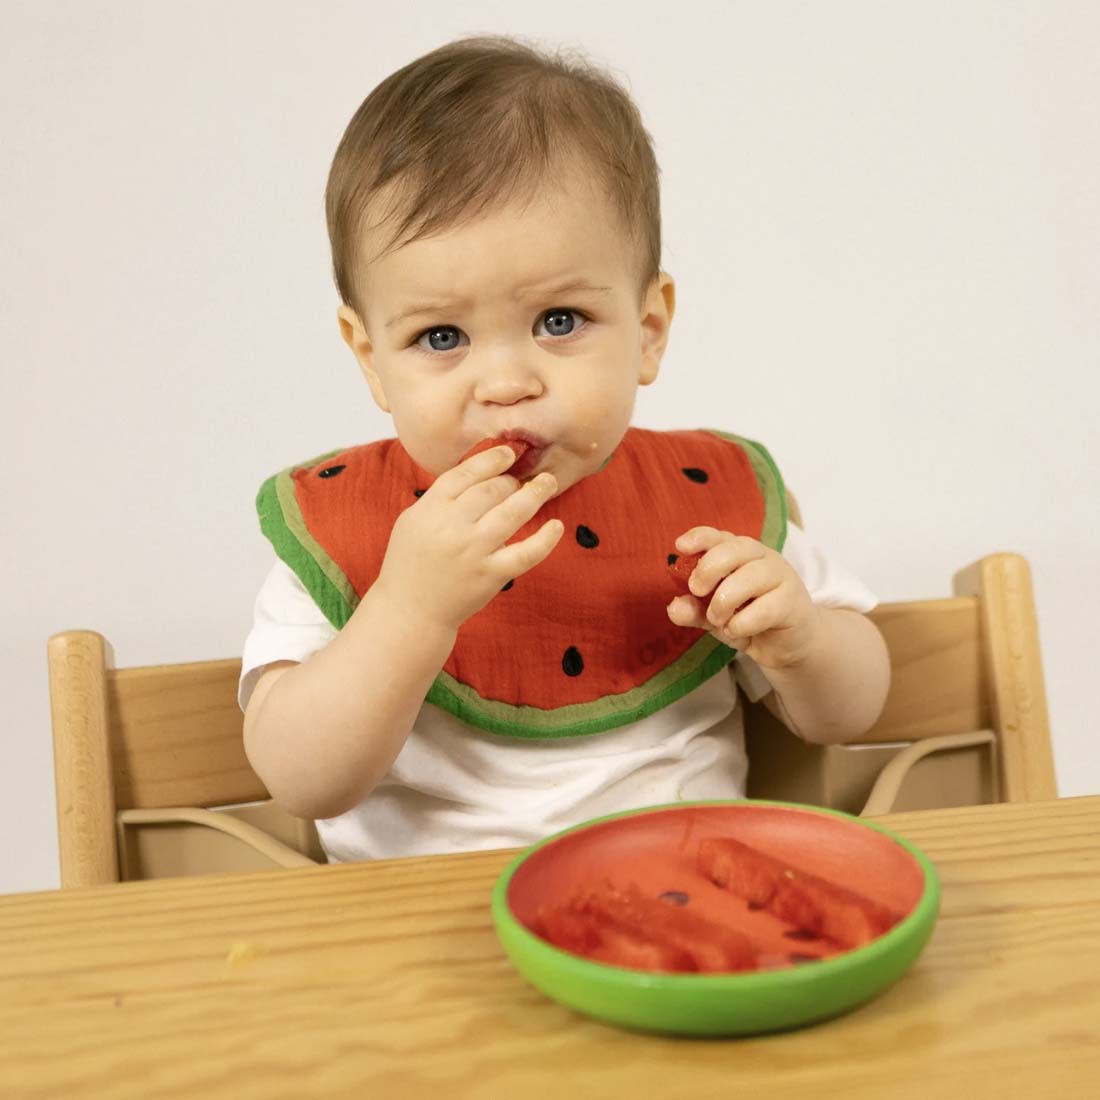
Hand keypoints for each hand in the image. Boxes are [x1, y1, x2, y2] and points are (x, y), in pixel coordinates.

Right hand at [375, 445, 564, 632]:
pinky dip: (546, 539)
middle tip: (522, 480)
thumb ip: (441, 497)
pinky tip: (557, 526)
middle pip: (493, 489)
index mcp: (430, 508)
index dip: (492, 459)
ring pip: (513, 512)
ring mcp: (474, 551)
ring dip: (536, 494)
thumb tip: (480, 472)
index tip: (509, 453)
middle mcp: (453, 526)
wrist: (410, 610)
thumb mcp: (413, 520)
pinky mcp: (491, 575)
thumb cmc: (411, 562)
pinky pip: (526, 553)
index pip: (466, 472)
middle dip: (512, 480)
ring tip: (547, 484)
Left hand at [666, 527, 823, 669]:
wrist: (790, 646)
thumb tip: (674, 607)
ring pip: (749, 577)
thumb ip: (695, 611)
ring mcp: (781, 577)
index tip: (680, 547)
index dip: (700, 538)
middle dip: (708, 570)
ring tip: (717, 620)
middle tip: (697, 592)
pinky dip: (743, 622)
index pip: (720, 536)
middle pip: (734, 550)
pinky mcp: (793, 602)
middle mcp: (762, 558)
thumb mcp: (716, 617)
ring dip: (724, 602)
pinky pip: (765, 607)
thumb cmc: (751, 621)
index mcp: (741, 554)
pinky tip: (736, 630)